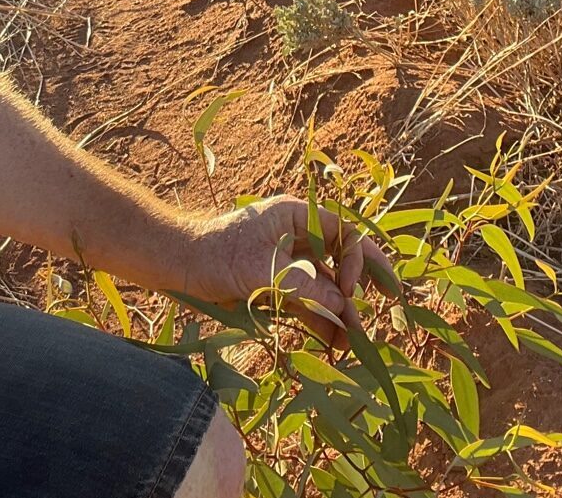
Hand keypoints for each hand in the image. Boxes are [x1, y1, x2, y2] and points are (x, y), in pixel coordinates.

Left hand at [178, 196, 396, 347]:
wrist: (177, 267)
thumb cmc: (216, 254)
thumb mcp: (263, 269)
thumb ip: (305, 286)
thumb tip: (342, 304)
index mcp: (296, 217)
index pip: (343, 232)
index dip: (357, 259)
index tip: (351, 291)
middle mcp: (297, 238)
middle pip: (341, 260)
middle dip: (359, 288)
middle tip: (384, 309)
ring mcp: (288, 265)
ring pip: (325, 287)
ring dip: (340, 313)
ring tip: (354, 344)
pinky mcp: (276, 288)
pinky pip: (307, 304)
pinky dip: (320, 322)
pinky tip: (334, 343)